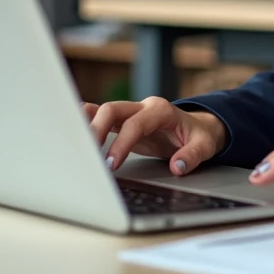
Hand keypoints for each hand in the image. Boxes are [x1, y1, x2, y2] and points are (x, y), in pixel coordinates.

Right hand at [83, 97, 227, 176]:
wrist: (199, 128)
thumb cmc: (199, 136)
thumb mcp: (204, 146)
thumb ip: (192, 156)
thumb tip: (177, 166)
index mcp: (161, 110)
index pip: (135, 124)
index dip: (121, 143)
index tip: (111, 164)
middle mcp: (143, 107)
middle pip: (112, 109)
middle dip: (96, 130)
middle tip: (87, 157)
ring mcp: (131, 112)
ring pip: (102, 111)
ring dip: (86, 126)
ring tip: (71, 144)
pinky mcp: (123, 121)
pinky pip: (101, 117)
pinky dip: (85, 121)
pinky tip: (70, 130)